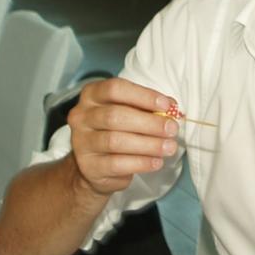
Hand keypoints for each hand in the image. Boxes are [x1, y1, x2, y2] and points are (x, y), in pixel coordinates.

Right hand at [64, 77, 183, 199]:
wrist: (95, 165)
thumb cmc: (116, 131)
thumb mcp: (129, 112)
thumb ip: (146, 107)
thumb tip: (171, 107)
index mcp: (92, 95)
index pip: (115, 89)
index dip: (143, 96)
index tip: (167, 106)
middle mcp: (81, 116)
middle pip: (115, 115)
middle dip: (149, 123)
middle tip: (172, 129)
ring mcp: (82, 142)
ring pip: (115, 141)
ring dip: (148, 144)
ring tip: (169, 147)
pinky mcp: (89, 166)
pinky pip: (117, 164)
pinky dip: (141, 163)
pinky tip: (157, 161)